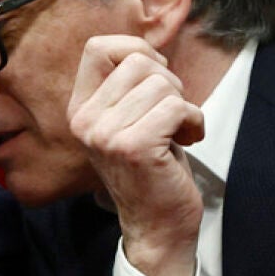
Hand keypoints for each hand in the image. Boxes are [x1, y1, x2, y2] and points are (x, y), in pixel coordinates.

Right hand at [67, 35, 204, 275]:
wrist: (157, 227)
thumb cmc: (152, 169)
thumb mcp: (128, 121)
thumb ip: (128, 87)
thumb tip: (149, 49)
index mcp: (80, 109)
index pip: (97, 47)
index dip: (136, 50)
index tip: (155, 78)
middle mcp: (85, 120)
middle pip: (138, 61)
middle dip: (168, 83)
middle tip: (170, 115)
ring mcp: (106, 134)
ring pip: (161, 84)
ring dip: (183, 106)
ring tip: (178, 132)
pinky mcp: (133, 147)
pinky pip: (177, 107)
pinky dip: (194, 121)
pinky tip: (188, 141)